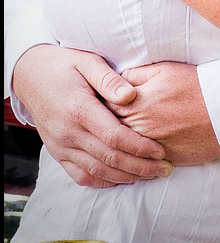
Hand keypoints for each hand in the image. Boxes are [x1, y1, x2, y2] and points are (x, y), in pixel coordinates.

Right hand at [12, 44, 171, 187]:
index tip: (160, 151)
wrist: (30, 75)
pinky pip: (80, 175)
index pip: (114, 137)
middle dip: (140, 167)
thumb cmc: (64, 64)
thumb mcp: (88, 61)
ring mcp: (61, 146)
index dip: (140, 147)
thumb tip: (130, 96)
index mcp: (79, 109)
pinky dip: (103, 181)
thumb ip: (109, 79)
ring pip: (96, 171)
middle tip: (164, 169)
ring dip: (126, 177)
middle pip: (109, 158)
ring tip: (150, 175)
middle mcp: (68, 133)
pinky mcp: (57, 153)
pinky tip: (122, 179)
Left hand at [106, 62, 219, 165]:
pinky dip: (133, 161)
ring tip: (111, 144)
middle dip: (102, 128)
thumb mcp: (165, 70)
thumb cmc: (196, 86)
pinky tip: (130, 158)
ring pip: (122, 151)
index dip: (98, 105)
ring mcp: (150, 146)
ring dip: (116, 148)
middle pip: (109, 131)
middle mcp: (139, 127)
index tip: (96, 105)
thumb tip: (118, 80)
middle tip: (97, 126)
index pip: (104, 106)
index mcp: (136, 103)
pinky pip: (139, 165)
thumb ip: (137, 75)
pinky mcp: (163, 160)